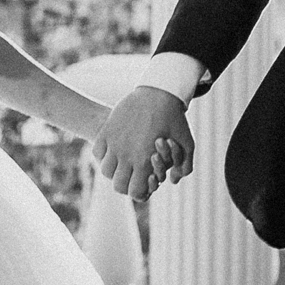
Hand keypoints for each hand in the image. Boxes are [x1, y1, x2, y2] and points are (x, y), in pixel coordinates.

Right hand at [91, 86, 194, 202]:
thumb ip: (184, 167)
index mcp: (145, 161)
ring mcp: (114, 143)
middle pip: (118, 185)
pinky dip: (103, 155)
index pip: (135, 192)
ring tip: (123, 162)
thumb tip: (173, 180)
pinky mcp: (106, 131)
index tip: (144, 183)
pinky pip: (97, 153)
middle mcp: (127, 155)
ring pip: (105, 170)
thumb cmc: (174, 119)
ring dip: (114, 170)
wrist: (158, 93)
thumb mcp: (187, 143)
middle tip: (133, 175)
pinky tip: (114, 150)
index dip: (140, 192)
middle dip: (126, 184)